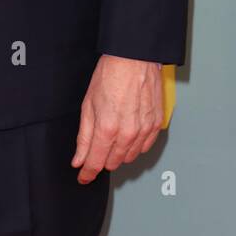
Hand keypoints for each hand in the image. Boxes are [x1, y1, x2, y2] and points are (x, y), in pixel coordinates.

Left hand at [71, 55, 163, 183]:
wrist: (134, 59)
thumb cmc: (110, 75)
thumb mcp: (88, 105)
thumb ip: (84, 137)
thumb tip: (79, 159)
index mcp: (107, 129)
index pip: (96, 163)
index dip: (87, 173)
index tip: (83, 177)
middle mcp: (128, 134)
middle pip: (113, 162)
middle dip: (102, 158)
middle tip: (96, 147)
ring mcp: (144, 130)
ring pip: (130, 157)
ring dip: (118, 153)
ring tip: (112, 136)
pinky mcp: (156, 125)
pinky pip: (145, 147)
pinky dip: (135, 146)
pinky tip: (128, 134)